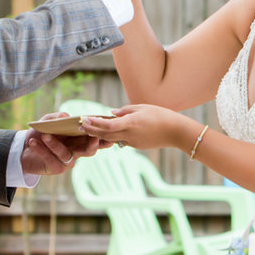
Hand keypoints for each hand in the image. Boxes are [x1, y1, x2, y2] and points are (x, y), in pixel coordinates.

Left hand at [21, 111, 110, 174]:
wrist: (24, 148)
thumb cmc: (40, 133)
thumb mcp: (47, 122)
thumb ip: (56, 117)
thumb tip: (65, 117)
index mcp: (79, 139)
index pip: (95, 138)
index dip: (104, 137)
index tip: (110, 131)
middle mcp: (76, 151)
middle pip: (90, 151)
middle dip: (93, 144)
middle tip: (93, 136)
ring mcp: (67, 161)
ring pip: (66, 154)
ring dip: (55, 144)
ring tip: (44, 135)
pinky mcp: (56, 168)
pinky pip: (51, 159)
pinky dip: (42, 150)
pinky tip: (33, 142)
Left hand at [78, 104, 192, 150]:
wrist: (175, 132)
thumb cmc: (160, 115)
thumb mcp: (142, 108)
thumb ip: (125, 110)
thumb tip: (111, 113)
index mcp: (131, 123)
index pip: (108, 124)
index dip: (94, 123)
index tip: (84, 119)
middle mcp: (129, 134)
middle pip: (106, 134)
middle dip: (91, 130)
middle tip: (79, 126)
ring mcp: (132, 142)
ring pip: (112, 139)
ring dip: (100, 134)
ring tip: (89, 129)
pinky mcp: (136, 146)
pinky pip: (121, 141)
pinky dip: (112, 136)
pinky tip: (107, 132)